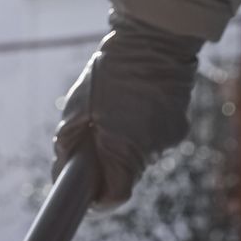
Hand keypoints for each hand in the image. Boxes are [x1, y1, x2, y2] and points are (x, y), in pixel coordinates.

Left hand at [54, 14, 203, 207]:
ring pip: (140, 155)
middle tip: (95, 136)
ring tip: (117, 110)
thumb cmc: (107, 74)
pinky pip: (155, 138)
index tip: (86, 191)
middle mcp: (151, 152)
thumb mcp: (75, 110)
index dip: (98, 198)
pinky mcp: (179, 127)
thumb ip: (67, 146)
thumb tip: (61, 172)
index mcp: (123, 153)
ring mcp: (169, 140)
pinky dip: (143, 128)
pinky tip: (137, 103)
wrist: (152, 41)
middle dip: (108, 164)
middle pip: (126, 175)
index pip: (114, 197)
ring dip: (125, 143)